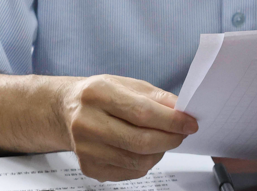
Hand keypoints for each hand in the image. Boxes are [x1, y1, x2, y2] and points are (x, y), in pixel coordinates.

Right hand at [60, 75, 197, 181]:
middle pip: (140, 140)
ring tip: (164, 140)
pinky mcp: (89, 167)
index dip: (171, 120)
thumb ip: (156, 97)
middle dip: (170, 139)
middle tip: (181, 134)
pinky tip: (146, 150)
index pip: (142, 112)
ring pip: (137, 160)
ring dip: (160, 152)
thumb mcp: (127, 84)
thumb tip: (181, 111)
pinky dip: (146, 163)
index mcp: (97, 93)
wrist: (67, 110)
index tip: (189, 123)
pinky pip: (129, 172)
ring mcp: (85, 148)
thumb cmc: (100, 95)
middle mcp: (87, 122)